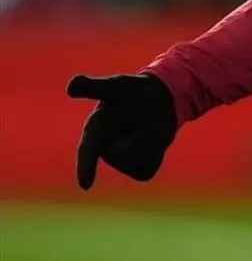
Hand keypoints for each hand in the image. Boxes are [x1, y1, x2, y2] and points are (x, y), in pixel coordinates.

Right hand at [66, 74, 177, 189]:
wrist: (160, 99)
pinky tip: (155, 139)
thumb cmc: (135, 91)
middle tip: (145, 115)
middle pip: (124, 155)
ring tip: (149, 126)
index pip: (88, 150)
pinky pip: (148, 170)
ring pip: (138, 161)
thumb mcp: (118, 86)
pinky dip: (156, 154)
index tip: (86, 186)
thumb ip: (95, 88)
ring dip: (151, 143)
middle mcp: (104, 148)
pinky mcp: (137, 168)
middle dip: (142, 137)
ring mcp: (120, 160)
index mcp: (95, 128)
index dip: (86, 167)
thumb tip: (71, 86)